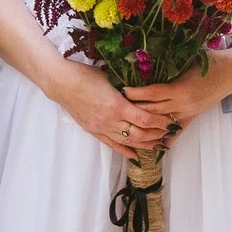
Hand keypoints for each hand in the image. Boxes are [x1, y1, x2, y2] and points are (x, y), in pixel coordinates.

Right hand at [48, 59, 170, 155]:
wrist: (61, 83)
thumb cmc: (85, 75)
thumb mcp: (110, 79)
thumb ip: (126, 90)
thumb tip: (143, 93)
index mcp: (117, 105)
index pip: (144, 119)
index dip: (159, 122)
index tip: (170, 121)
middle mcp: (110, 120)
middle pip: (139, 133)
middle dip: (156, 135)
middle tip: (168, 133)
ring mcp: (101, 127)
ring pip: (127, 142)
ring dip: (144, 144)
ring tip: (157, 145)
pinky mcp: (93, 131)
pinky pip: (112, 144)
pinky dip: (125, 151)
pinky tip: (135, 156)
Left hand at [124, 46, 231, 136]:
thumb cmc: (211, 60)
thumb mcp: (188, 59)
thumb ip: (168, 64)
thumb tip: (144, 60)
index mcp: (181, 88)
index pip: (153, 94)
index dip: (136, 93)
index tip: (121, 90)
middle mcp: (183, 104)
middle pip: (153, 110)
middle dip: (135, 109)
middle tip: (117, 106)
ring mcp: (188, 112)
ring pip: (161, 122)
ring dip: (145, 122)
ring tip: (126, 121)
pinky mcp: (192, 117)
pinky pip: (176, 131)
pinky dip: (163, 138)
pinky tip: (150, 144)